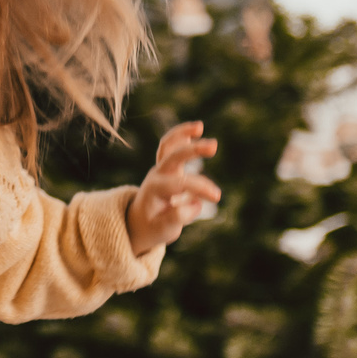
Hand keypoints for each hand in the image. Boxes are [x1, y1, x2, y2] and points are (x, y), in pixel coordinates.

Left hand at [128, 121, 220, 254]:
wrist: (139, 224)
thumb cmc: (153, 227)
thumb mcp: (163, 231)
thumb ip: (176, 217)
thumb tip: (195, 203)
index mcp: (154, 190)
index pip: (180, 183)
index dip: (200, 187)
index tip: (217, 197)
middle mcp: (156, 175)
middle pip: (172, 157)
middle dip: (192, 150)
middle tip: (213, 146)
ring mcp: (160, 169)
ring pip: (167, 146)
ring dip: (182, 133)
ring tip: (199, 126)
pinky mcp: (166, 167)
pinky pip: (170, 146)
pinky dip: (182, 135)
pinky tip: (197, 128)